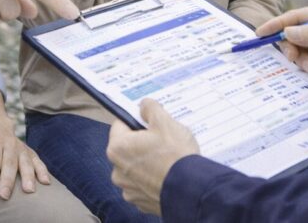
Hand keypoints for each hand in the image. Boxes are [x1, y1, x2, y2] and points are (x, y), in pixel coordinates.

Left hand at [0, 112, 49, 199]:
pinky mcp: (29, 152)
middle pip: (9, 162)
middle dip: (7, 180)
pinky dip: (42, 171)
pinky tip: (46, 182)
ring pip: (26, 162)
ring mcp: (22, 147)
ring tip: (29, 191)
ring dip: (28, 176)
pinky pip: (37, 161)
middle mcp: (10, 143)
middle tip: (5, 195)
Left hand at [107, 98, 199, 215]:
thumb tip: (143, 105)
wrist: (191, 190)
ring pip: (136, 167)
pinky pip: (144, 185)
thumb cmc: (175, 155)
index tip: (151, 124)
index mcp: (117, 148)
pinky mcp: (140, 202)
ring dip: (147, 162)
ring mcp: (128, 189)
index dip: (137, 121)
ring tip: (168, 160)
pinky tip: (168, 176)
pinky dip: (153, 180)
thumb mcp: (165, 121)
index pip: (121, 125)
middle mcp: (117, 170)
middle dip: (142, 143)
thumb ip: (150, 108)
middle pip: (128, 147)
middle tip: (163, 141)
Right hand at [255, 3, 307, 97]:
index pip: (295, 17)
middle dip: (289, 46)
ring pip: (296, 50)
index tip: (260, 33)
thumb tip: (288, 32)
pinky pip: (303, 63)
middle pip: (291, 34)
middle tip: (293, 56)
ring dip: (299, 59)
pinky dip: (306, 67)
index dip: (276, 24)